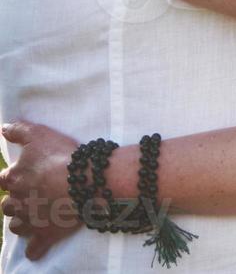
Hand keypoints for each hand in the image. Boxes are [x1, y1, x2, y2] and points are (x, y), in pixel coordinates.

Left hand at [0, 121, 83, 261]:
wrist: (86, 181)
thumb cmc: (62, 156)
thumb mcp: (40, 135)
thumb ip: (19, 130)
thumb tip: (3, 128)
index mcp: (14, 178)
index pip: (5, 179)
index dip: (14, 177)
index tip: (25, 175)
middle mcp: (18, 201)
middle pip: (8, 205)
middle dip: (17, 201)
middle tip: (34, 195)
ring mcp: (31, 220)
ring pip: (17, 226)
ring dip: (22, 222)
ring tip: (34, 217)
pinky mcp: (45, 234)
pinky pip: (34, 248)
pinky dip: (35, 248)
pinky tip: (37, 248)